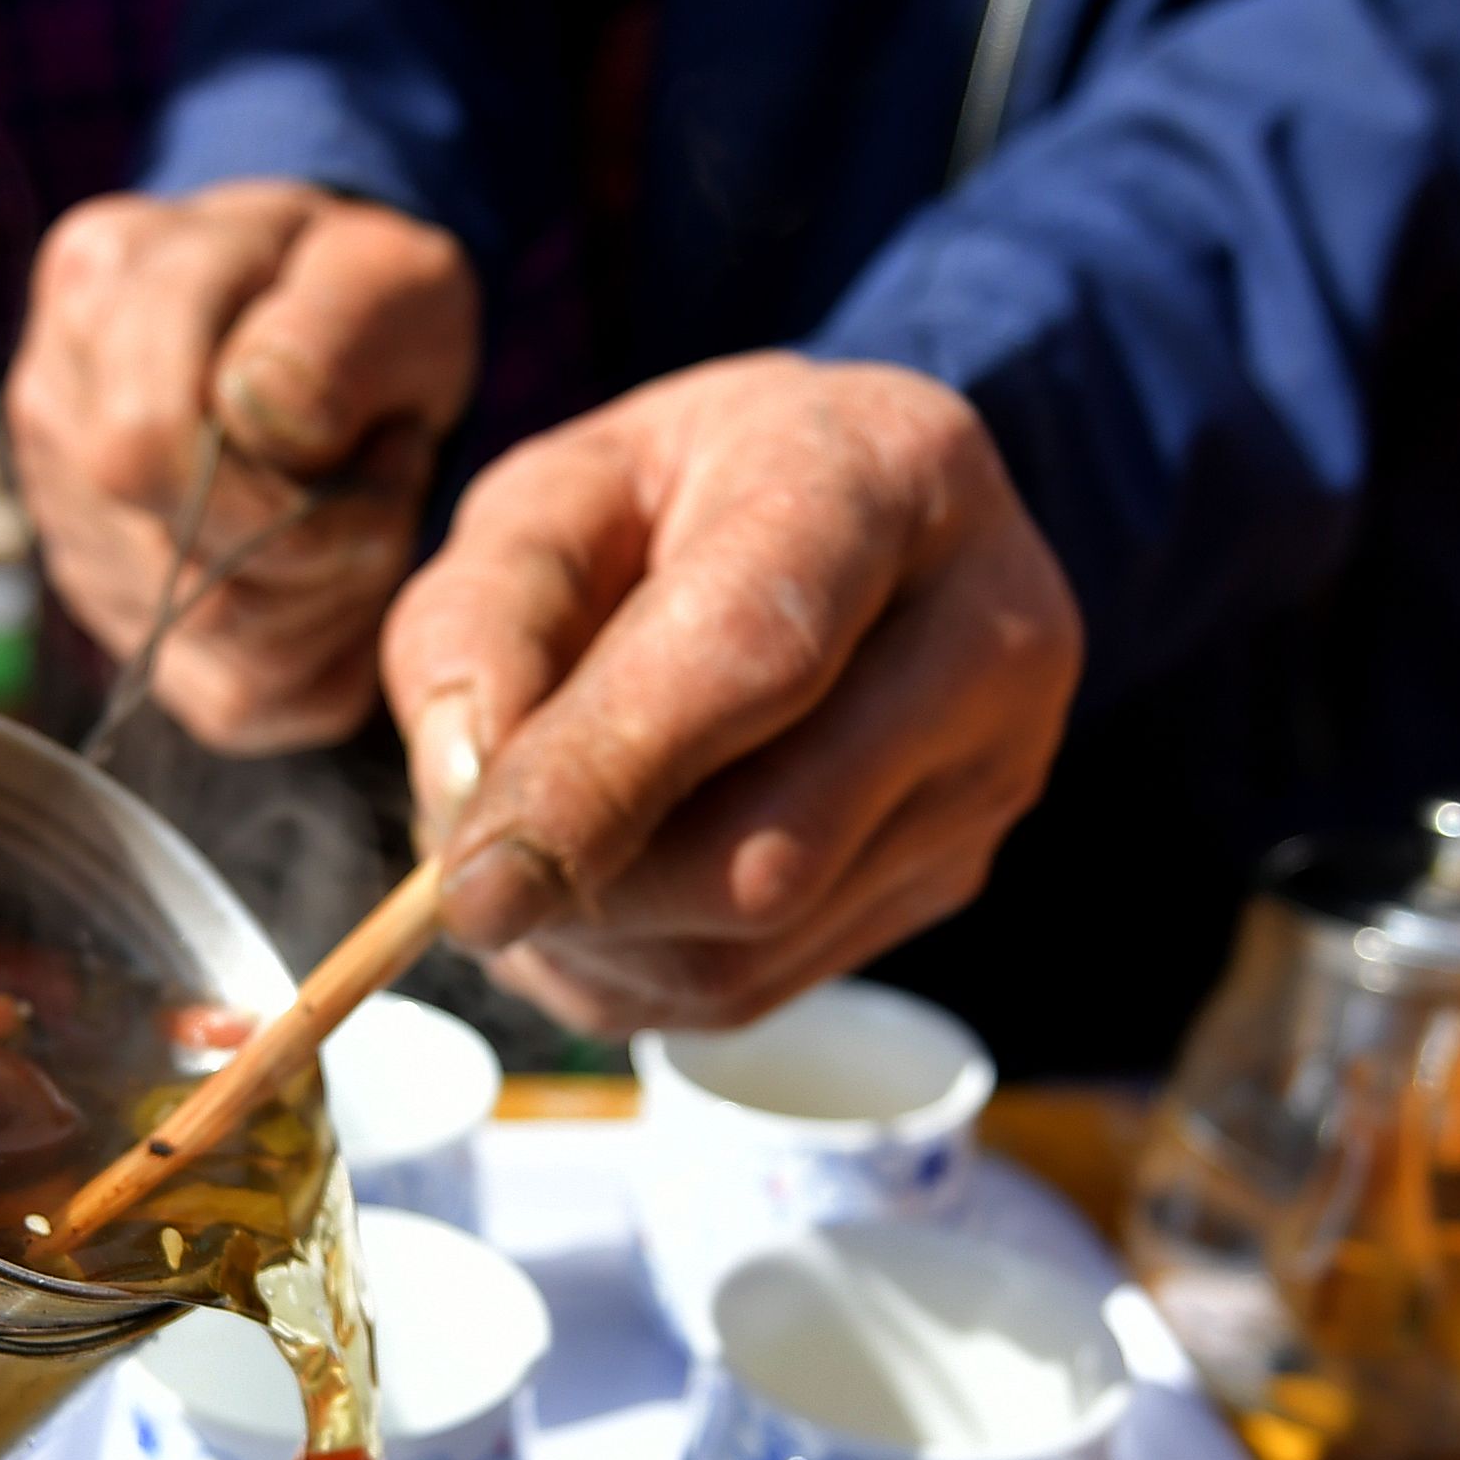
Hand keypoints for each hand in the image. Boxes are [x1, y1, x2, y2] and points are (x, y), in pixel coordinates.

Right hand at [4, 181, 475, 752]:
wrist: (332, 325)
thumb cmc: (361, 294)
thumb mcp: (388, 273)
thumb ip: (331, 330)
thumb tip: (262, 416)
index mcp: (101, 290)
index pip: (143, 453)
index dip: (292, 496)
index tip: (392, 446)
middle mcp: (55, 409)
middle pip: (182, 574)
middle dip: (332, 552)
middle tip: (395, 483)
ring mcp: (71, 519)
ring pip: (213, 644)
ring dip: (337, 598)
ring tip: (367, 510)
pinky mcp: (119, 611)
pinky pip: (235, 696)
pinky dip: (324, 650)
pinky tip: (339, 568)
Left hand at [382, 356, 1081, 1034]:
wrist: (857, 516)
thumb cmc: (686, 495)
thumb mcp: (557, 493)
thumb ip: (487, 616)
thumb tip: (469, 802)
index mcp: (884, 476)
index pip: (749, 659)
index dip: (596, 786)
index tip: (468, 890)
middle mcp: (985, 632)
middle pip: (764, 852)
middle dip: (583, 890)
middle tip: (470, 868)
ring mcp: (991, 770)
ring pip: (755, 945)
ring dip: (595, 945)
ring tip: (527, 860)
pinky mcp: (956, 870)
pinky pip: (765, 984)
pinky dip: (638, 969)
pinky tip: (599, 893)